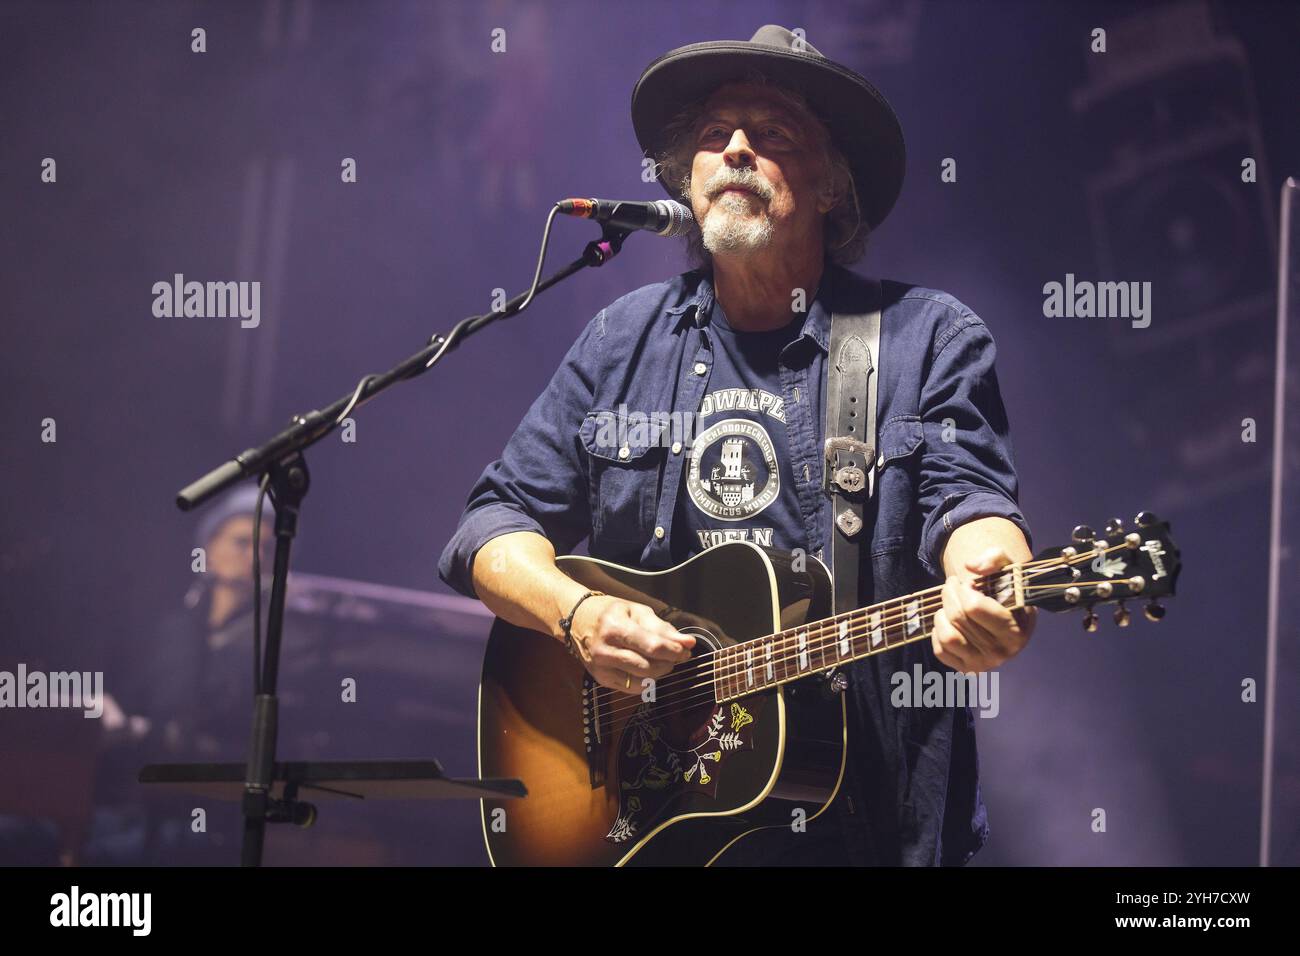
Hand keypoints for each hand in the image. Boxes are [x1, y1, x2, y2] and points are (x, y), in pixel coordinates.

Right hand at [569, 595, 695, 694]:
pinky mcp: (601, 679)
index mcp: (615, 628)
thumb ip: (663, 628)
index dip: (674, 651)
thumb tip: (688, 642)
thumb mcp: (637, 611)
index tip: (686, 650)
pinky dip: (646, 681)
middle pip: (649, 666)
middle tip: (677, 656)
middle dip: (669, 663)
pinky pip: (632, 688)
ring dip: (660, 673)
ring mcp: (602, 667)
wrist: (575, 620)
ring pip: (642, 681)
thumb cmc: (610, 613)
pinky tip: (647, 668)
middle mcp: (605, 650)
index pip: (652, 646)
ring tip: (663, 661)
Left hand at [930, 546, 1035, 673]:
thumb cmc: (1009, 590)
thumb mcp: (1010, 568)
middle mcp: (1001, 653)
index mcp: (1016, 631)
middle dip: (950, 593)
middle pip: (957, 617)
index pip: (973, 607)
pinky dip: (939, 632)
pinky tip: (949, 621)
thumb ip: (995, 558)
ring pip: (947, 635)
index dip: (964, 589)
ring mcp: (983, 664)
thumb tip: (970, 567)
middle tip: (952, 584)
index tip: (968, 583)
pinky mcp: (966, 669)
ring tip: (950, 603)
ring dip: (942, 613)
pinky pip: (940, 650)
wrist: (1010, 616)